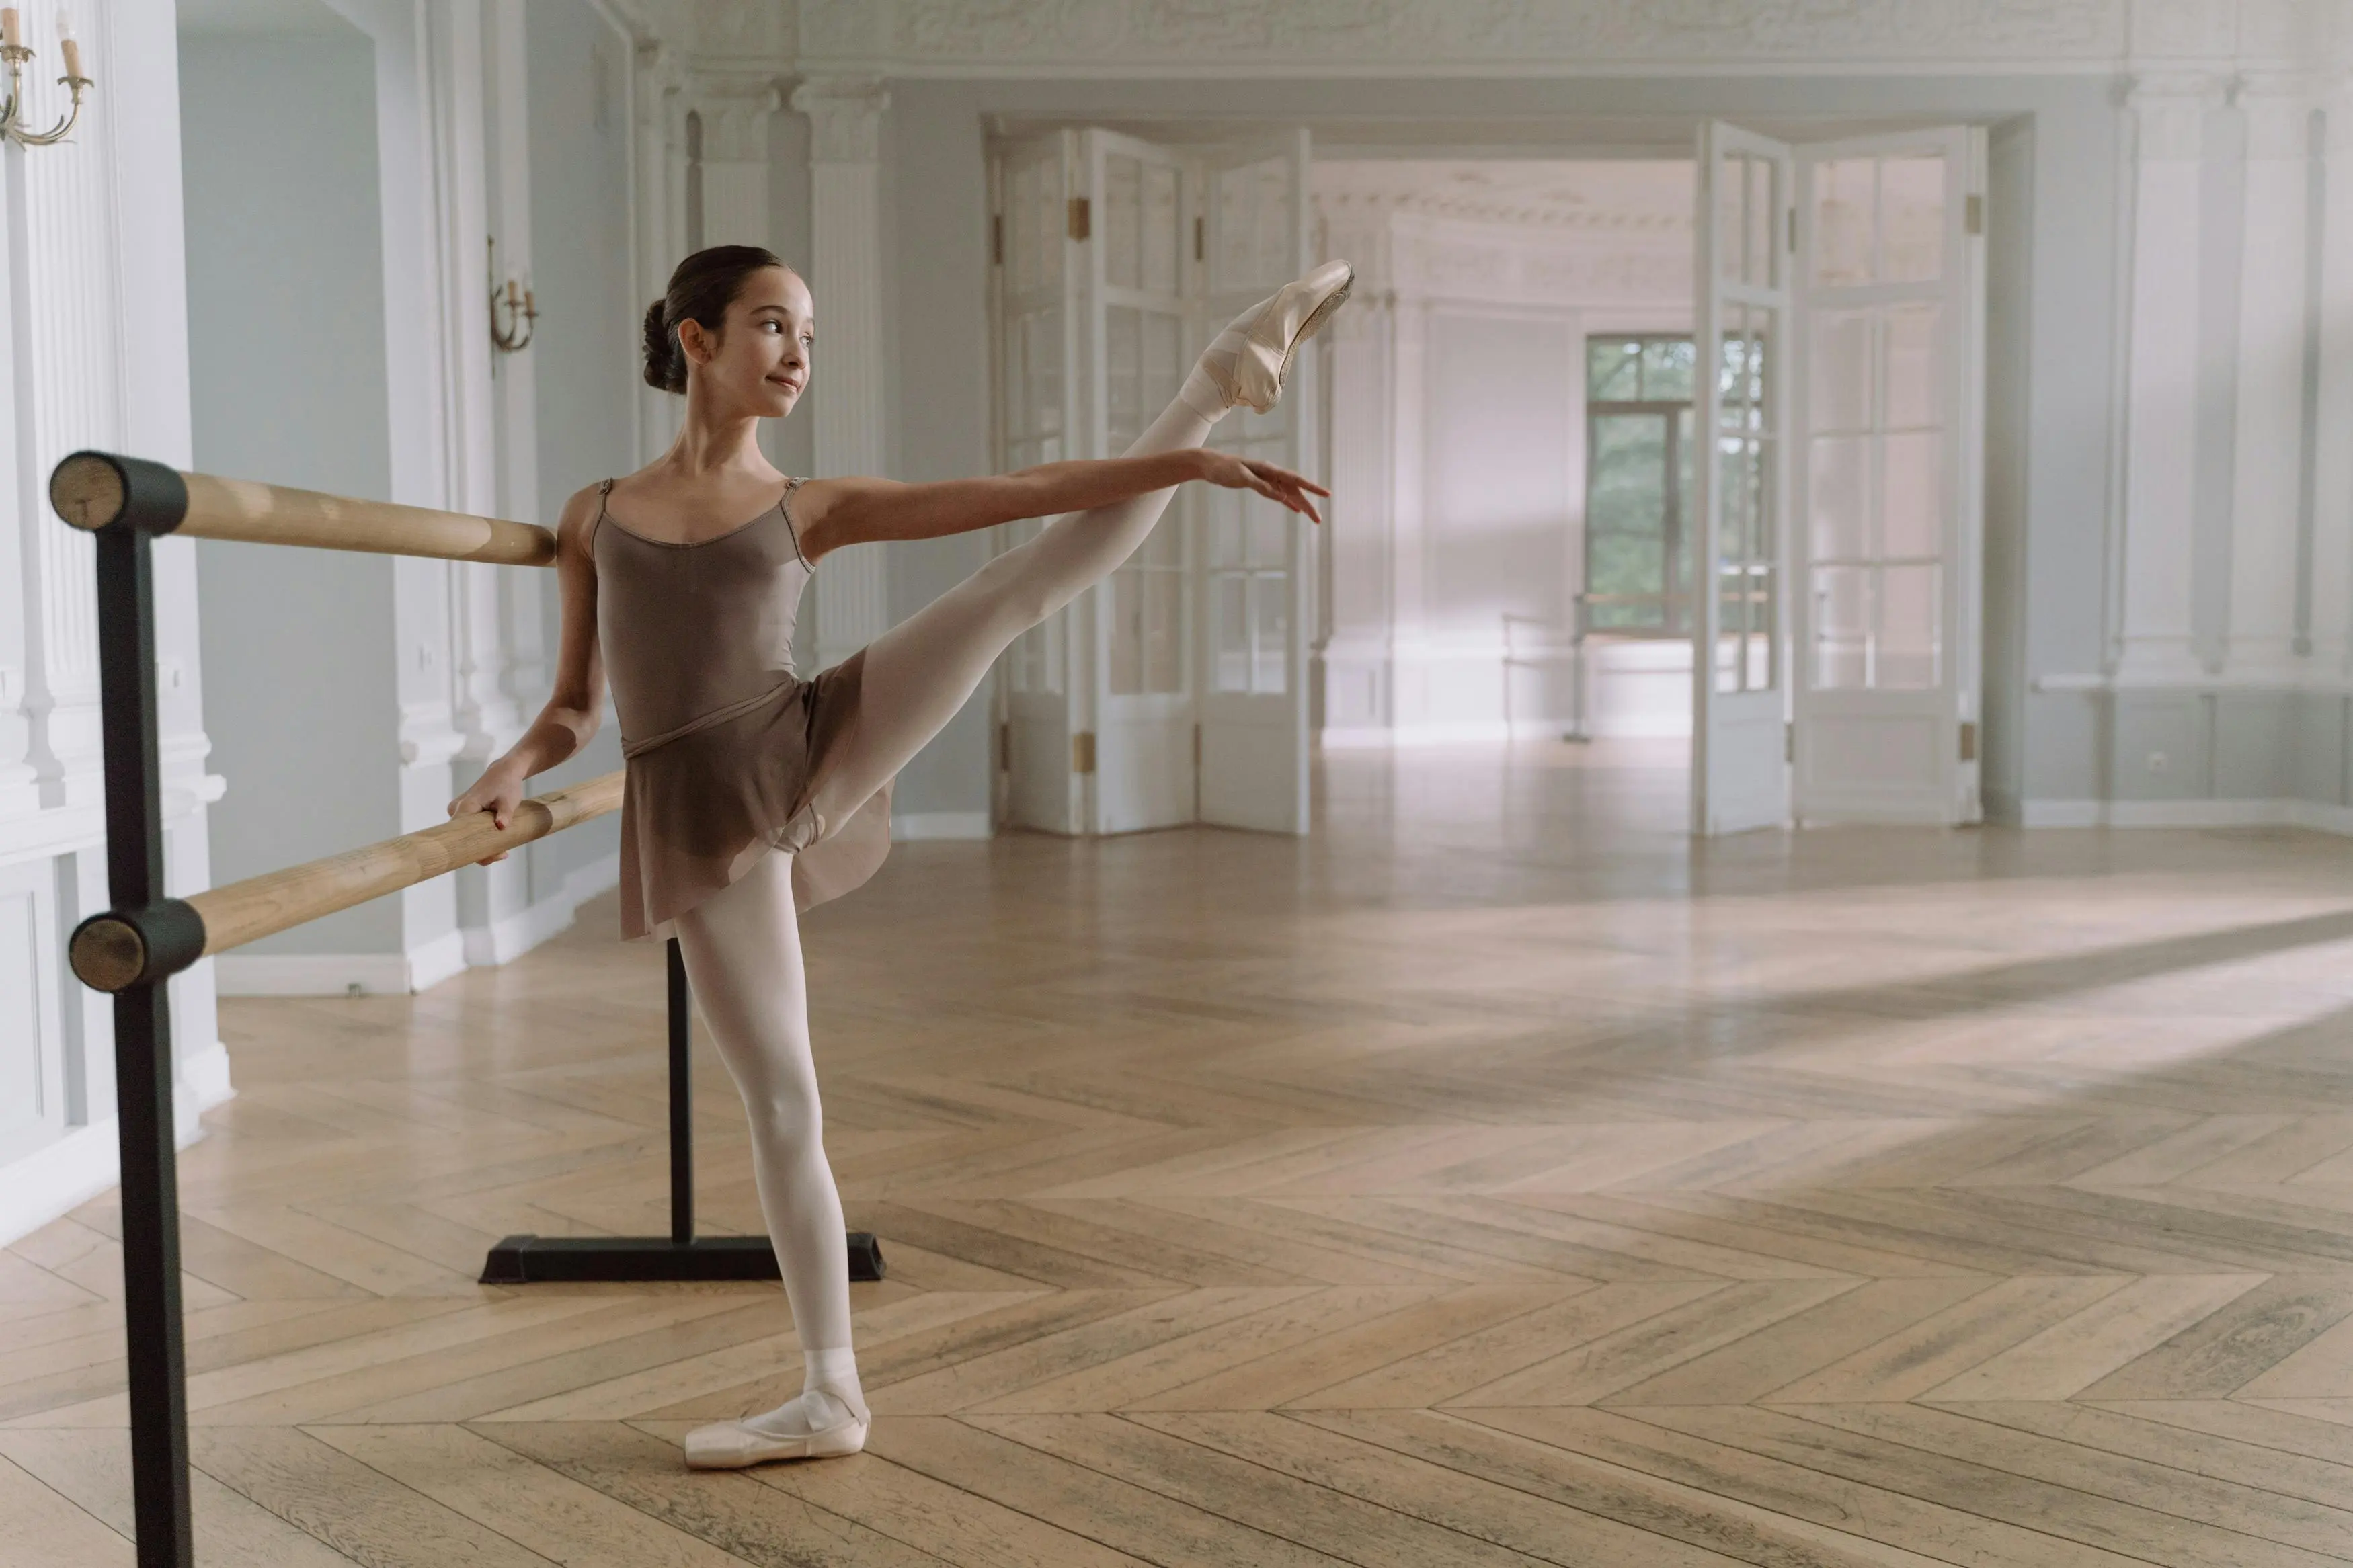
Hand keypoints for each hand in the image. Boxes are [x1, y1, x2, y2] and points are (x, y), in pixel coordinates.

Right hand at [447, 763, 525, 864]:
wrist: (503, 773)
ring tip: (503, 851)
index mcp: (465, 806)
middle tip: (503, 854)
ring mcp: (457, 812)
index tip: (495, 855)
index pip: (462, 835)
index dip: (475, 850)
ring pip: (464, 837)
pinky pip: (467, 831)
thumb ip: (505, 814)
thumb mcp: (509, 800)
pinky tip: (496, 844)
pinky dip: (479, 839)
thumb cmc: (506, 785)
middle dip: (481, 851)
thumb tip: (501, 826)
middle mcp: (456, 810)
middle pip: (462, 839)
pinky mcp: (462, 814)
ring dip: (481, 846)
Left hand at [1192, 449, 1328, 523]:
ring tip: (1313, 518)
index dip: (1312, 488)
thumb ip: (1262, 486)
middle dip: (1308, 504)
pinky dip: (1288, 502)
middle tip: (1319, 520)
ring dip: (1300, 505)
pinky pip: (1278, 495)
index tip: (1326, 494)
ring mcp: (1266, 480)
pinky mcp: (1259, 485)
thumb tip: (1283, 496)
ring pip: (1288, 494)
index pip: (1295, 479)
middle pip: (1295, 490)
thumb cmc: (1223, 468)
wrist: (1210, 465)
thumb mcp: (1242, 477)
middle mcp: (1271, 474)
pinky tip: (1295, 510)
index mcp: (1269, 470)